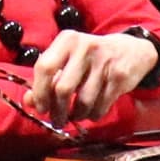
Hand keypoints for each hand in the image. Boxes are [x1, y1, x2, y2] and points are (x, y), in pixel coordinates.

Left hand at [29, 28, 159, 125]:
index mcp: (67, 40)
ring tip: (74, 116)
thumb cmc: (90, 58)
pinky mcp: (119, 77)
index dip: (39, 92)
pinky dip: (92, 115)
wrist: (131, 50)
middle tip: (56, 120)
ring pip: (83, 101)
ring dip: (76, 116)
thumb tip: (28, 102)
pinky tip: (90, 113)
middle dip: (57, 111)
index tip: (41, 108)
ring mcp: (104, 62)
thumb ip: (47, 79)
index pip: (44, 67)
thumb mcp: (68, 60)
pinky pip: (100, 106)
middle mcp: (85, 47)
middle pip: (63, 89)